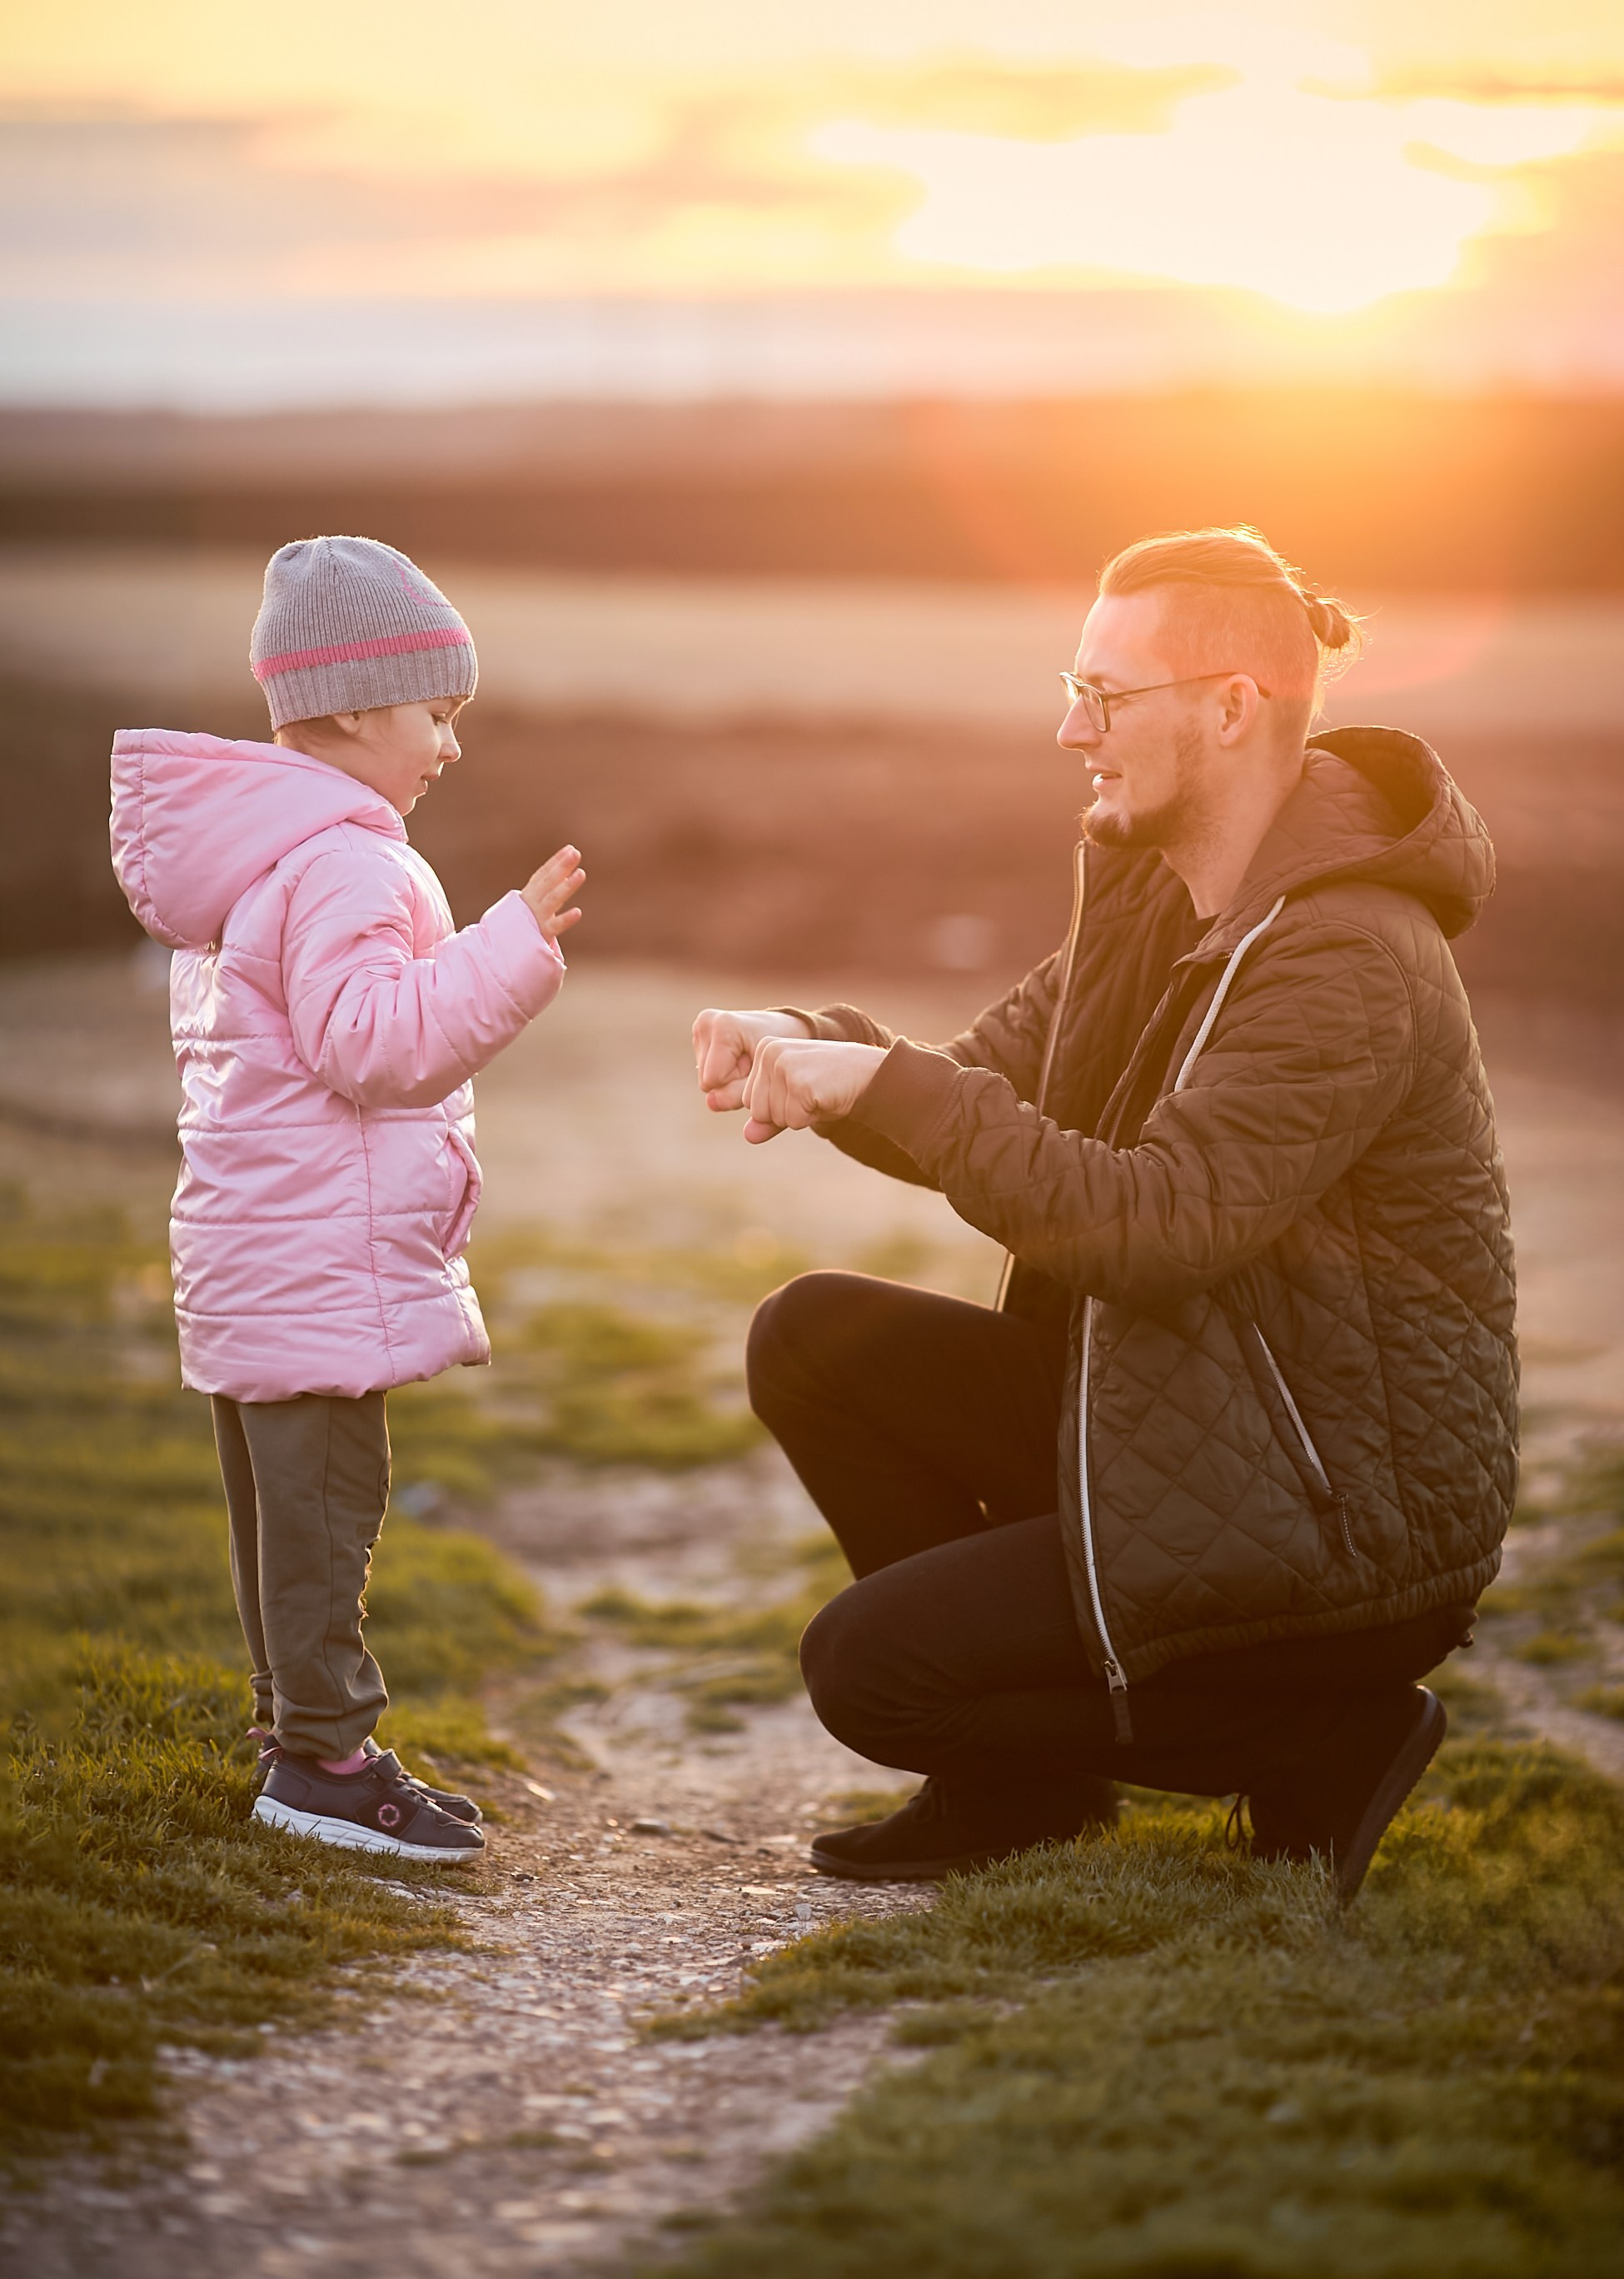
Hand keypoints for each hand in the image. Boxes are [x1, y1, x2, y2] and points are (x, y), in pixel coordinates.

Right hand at [521, 846, 585, 939]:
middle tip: (575, 854)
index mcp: (530, 893)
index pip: (544, 874)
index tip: (570, 849)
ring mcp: (538, 916)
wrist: (505, 948)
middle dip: (562, 866)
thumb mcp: (535, 902)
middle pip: (548, 882)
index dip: (556, 861)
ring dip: (567, 886)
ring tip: (581, 873)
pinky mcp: (543, 933)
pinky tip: (578, 912)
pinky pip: (555, 926)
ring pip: (553, 899)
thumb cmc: (525, 922)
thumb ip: (550, 887)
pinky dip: (565, 919)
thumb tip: (568, 871)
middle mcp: (533, 902)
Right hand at [692, 1007, 809, 1111]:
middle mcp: (707, 1022)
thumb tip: (710, 1103)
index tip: (756, 1067)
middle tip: (752, 1065)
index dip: (736, 1083)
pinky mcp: (699, 1033)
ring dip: (727, 1077)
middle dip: (730, 1082)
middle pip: (706, 1081)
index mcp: (723, 1026)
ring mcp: (701, 1026)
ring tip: (747, 1061)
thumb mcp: (764, 1077)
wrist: (785, 1031)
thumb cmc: (780, 1055)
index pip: (714, 1079)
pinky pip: (705, 1071)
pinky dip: (722, 1071)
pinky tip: (738, 1058)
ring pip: (705, 1079)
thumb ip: (738, 1094)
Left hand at [739, 1038, 887, 1143]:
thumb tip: (748, 1137)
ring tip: (818, 1094)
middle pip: (758, 1111)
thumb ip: (768, 1116)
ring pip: (774, 1117)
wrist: (870, 1075)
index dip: (778, 1107)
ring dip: (799, 1116)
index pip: (749, 1101)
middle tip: (811, 1093)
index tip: (801, 1090)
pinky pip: (793, 1121)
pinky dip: (811, 1118)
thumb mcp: (794, 1098)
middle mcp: (770, 1052)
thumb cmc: (830, 1086)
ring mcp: (784, 1065)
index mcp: (764, 1049)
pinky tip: (825, 1097)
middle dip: (786, 1113)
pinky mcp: (800, 1083)